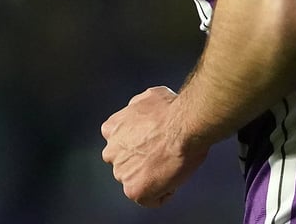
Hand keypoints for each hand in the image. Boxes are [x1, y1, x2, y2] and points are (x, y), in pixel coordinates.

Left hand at [101, 86, 208, 206]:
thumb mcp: (149, 97)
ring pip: (137, 182)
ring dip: (152, 177)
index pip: (119, 142)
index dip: (138, 143)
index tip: (152, 142)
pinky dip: (163, 193)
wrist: (183, 125)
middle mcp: (112, 152)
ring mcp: (122, 173)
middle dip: (142, 161)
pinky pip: (151, 200)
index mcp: (112, 129)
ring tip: (171, 165)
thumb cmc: (171, 110)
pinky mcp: (135, 190)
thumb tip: (147, 110)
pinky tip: (173, 178)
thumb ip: (138, 108)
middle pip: (126, 163)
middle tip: (163, 154)